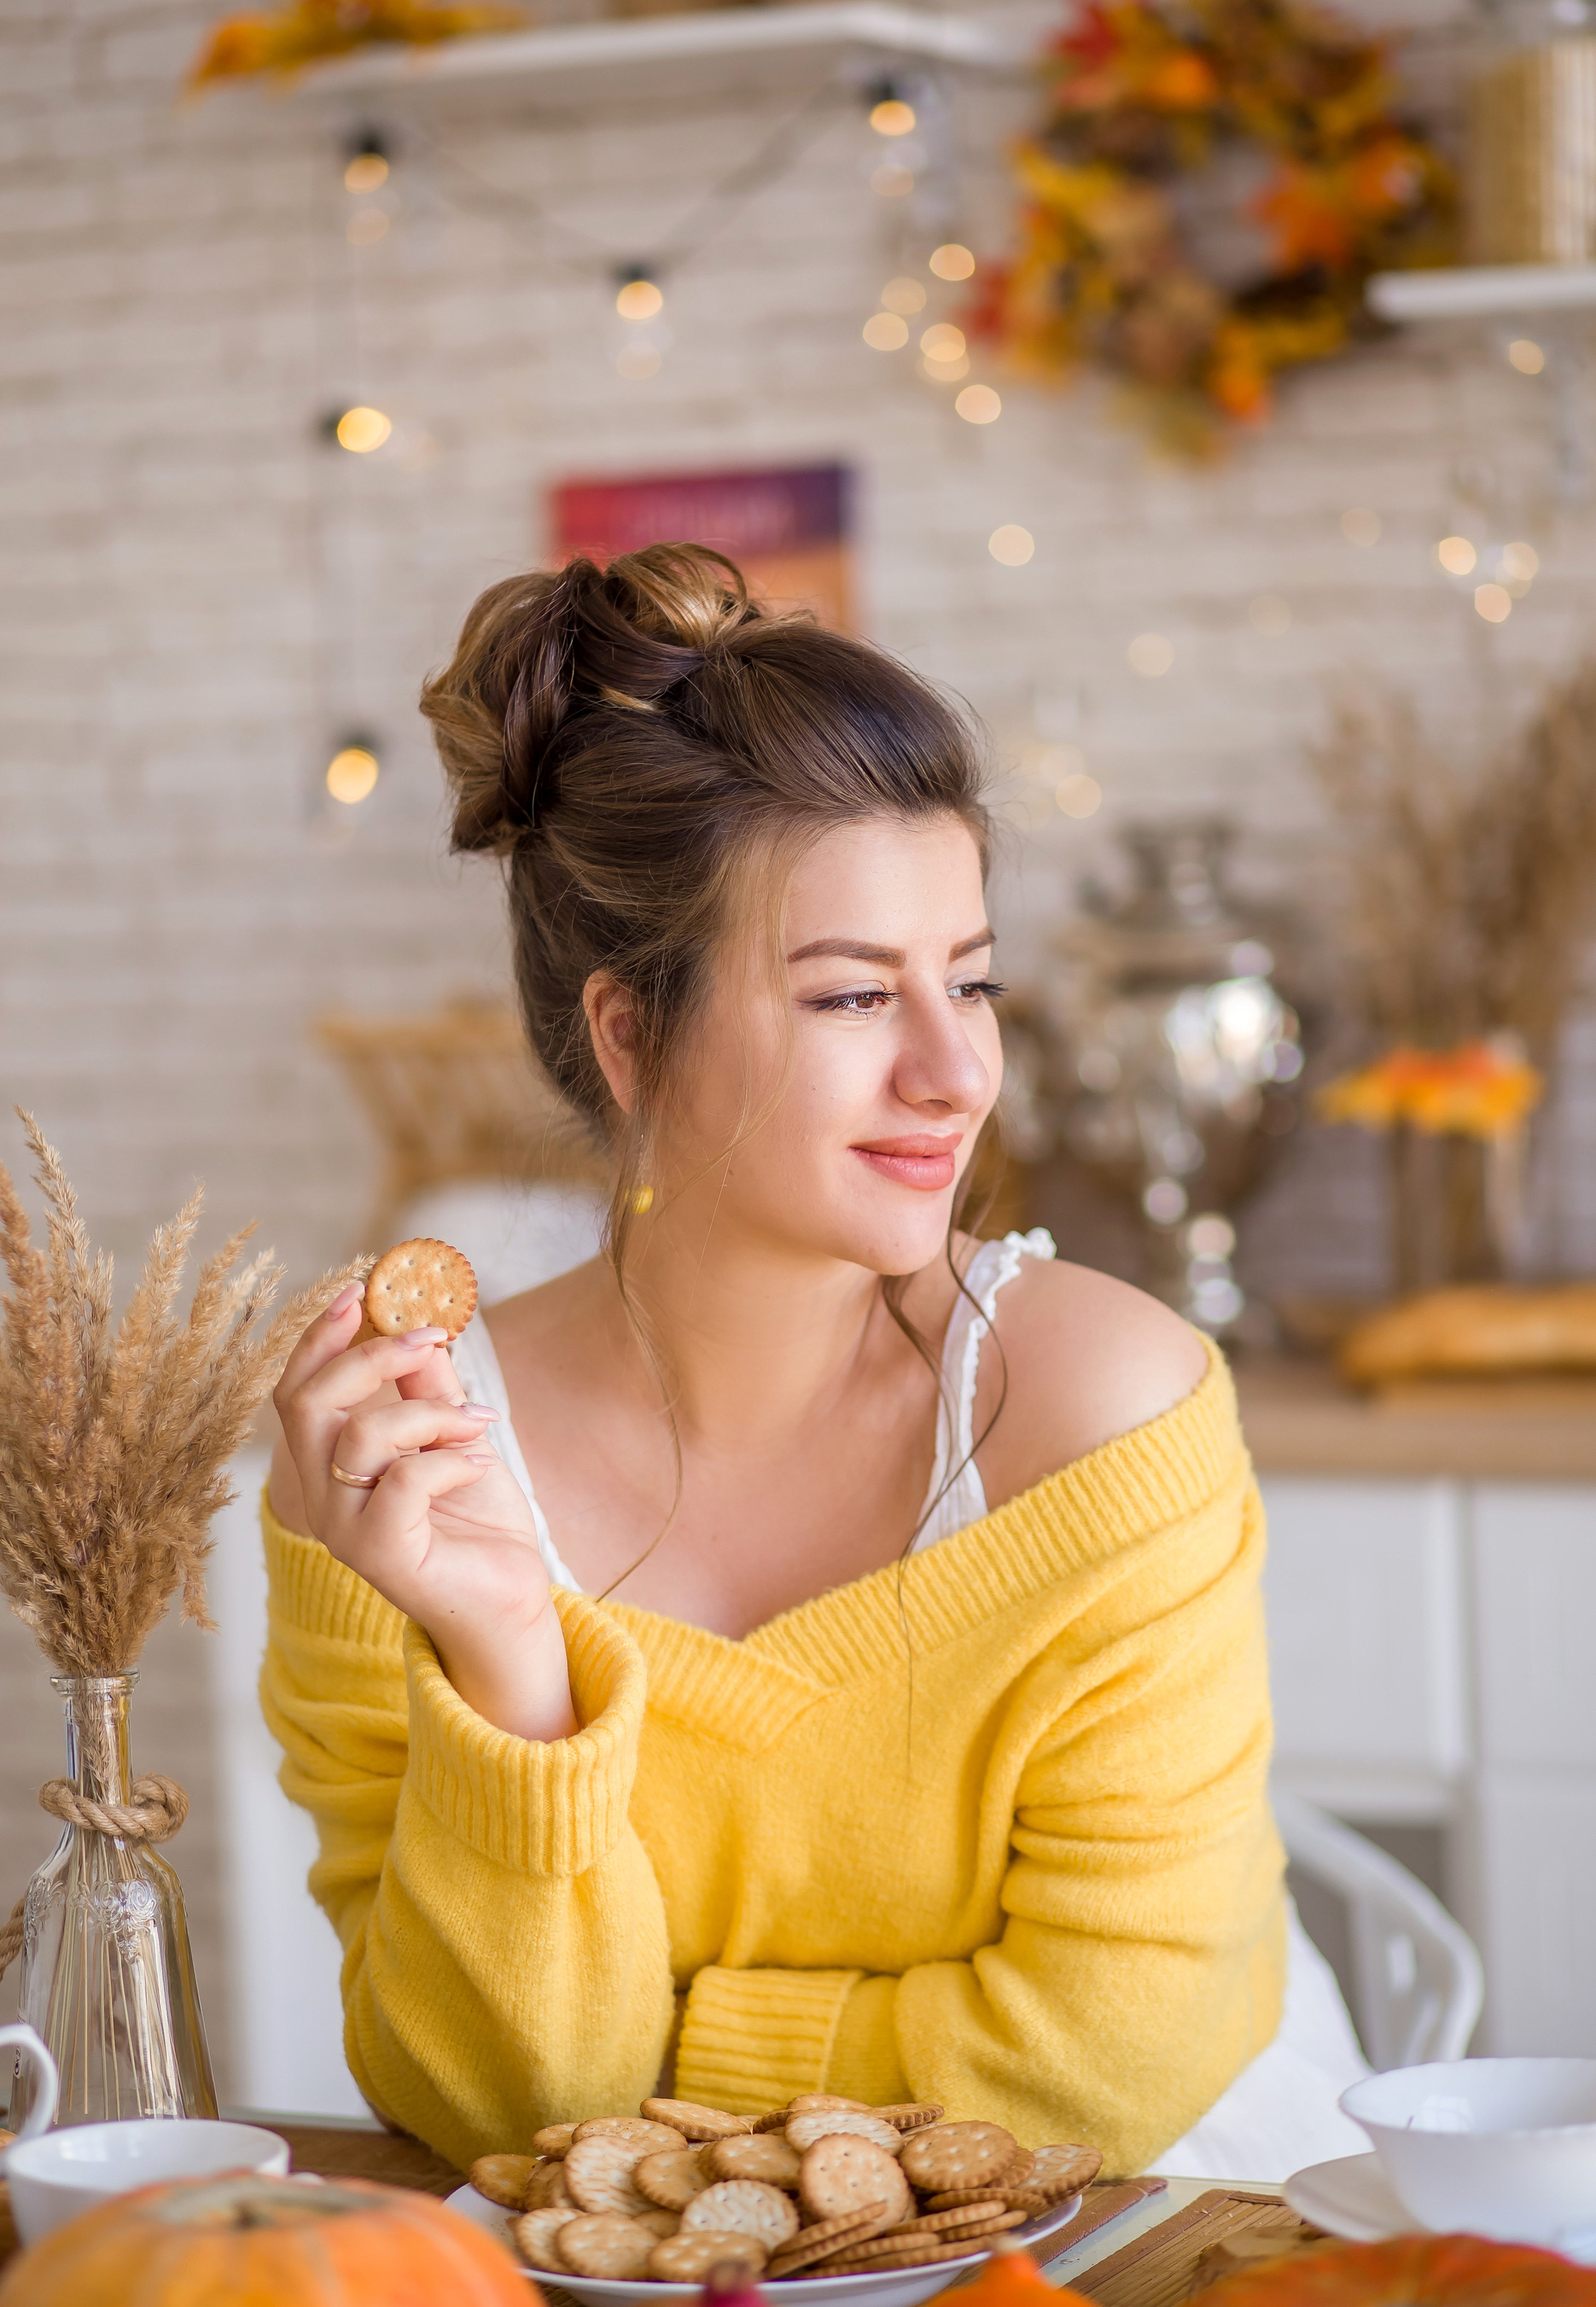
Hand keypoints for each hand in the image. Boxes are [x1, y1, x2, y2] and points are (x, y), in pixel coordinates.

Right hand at [272, 1284, 576, 1741]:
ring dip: (430, 1414)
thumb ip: (426, 1386)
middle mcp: (324, 1497)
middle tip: (432, 1340)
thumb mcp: (452, 1433)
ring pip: (360, 1437)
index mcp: (330, 1465)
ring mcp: (346, 1531)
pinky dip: (450, 1458)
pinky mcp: (381, 1556)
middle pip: (309, 1404)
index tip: (359, 1288)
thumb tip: (415, 1323)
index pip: (296, 1391)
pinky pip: (403, 1481)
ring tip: (476, 1423)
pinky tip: (481, 1462)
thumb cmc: (475, 1518)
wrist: (510, 1599)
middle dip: (371, 1357)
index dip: (318, 1337)